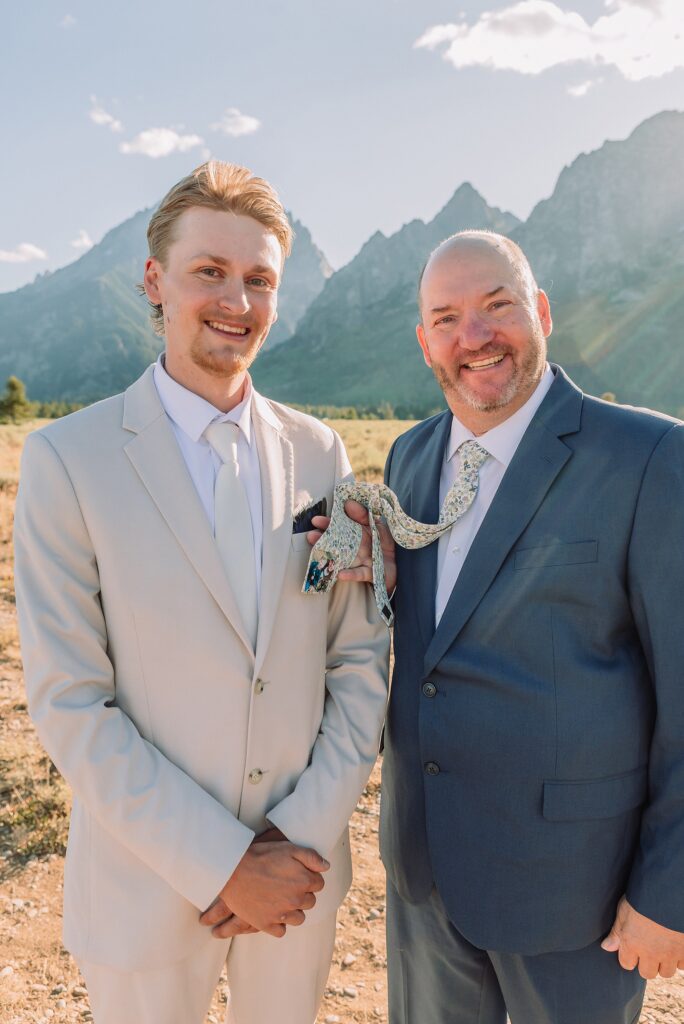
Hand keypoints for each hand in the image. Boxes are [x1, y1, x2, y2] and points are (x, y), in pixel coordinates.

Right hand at [199, 839, 328, 938]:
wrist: (233, 869)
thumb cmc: (261, 855)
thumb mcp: (289, 848)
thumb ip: (311, 857)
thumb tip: (326, 867)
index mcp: (303, 881)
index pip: (318, 884)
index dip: (310, 878)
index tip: (299, 875)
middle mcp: (295, 900)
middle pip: (309, 902)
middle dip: (303, 894)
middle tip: (289, 886)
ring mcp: (281, 914)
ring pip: (298, 918)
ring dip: (294, 910)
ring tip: (282, 900)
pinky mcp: (266, 924)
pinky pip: (281, 931)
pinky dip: (279, 924)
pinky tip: (273, 913)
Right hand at [309, 500, 396, 592]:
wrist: (403, 564)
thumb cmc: (387, 544)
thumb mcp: (378, 525)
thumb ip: (364, 515)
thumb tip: (348, 502)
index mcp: (357, 535)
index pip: (339, 528)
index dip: (328, 523)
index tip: (315, 520)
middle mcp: (356, 549)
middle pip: (337, 543)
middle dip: (323, 539)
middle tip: (310, 535)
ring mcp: (361, 561)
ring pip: (344, 558)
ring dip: (331, 555)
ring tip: (317, 551)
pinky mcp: (371, 573)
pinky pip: (360, 574)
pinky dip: (351, 574)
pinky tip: (340, 574)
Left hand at [601, 896, 683, 977]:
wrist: (669, 894)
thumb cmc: (643, 898)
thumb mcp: (624, 911)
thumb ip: (616, 932)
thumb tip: (606, 947)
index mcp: (632, 943)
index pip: (627, 964)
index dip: (629, 957)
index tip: (632, 948)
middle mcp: (651, 953)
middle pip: (647, 973)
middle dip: (647, 964)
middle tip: (649, 950)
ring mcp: (670, 954)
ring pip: (666, 972)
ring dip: (664, 963)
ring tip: (663, 948)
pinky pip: (683, 965)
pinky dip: (680, 959)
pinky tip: (676, 946)